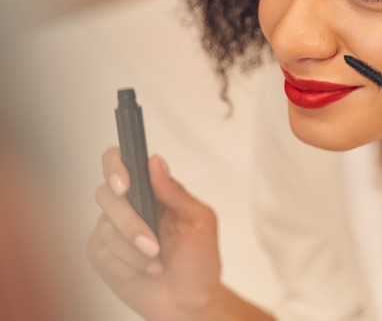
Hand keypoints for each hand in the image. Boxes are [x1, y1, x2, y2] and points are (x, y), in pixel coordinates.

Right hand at [87, 148, 223, 320]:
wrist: (189, 301)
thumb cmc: (199, 260)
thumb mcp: (200, 221)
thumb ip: (176, 192)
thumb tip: (155, 162)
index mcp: (151, 191)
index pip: (119, 161)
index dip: (115, 166)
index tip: (125, 184)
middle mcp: (127, 205)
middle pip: (107, 195)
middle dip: (131, 224)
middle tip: (154, 245)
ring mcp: (111, 229)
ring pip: (104, 228)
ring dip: (134, 251)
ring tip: (157, 262)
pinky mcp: (101, 254)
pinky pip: (101, 252)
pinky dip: (126, 265)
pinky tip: (145, 271)